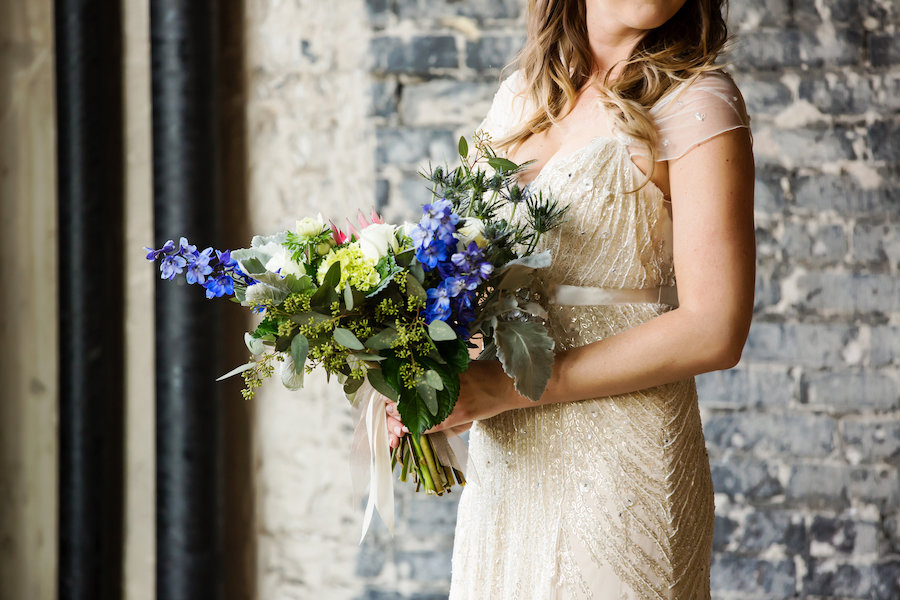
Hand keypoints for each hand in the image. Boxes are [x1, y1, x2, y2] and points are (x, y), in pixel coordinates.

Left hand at [385, 360, 521, 446]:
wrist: (505, 385)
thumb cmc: (484, 373)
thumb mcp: (459, 366)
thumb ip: (440, 370)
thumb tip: (420, 373)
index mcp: (442, 369)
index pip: (410, 379)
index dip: (395, 388)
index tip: (386, 392)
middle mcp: (443, 383)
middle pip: (410, 394)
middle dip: (395, 402)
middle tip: (387, 407)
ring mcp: (450, 400)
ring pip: (418, 410)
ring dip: (403, 416)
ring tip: (394, 418)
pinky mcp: (458, 416)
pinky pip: (433, 424)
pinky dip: (419, 427)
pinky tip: (408, 428)